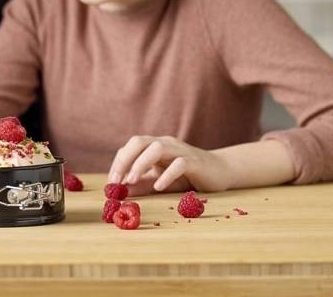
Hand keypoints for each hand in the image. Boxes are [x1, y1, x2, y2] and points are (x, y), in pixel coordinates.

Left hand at [107, 135, 232, 195]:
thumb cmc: (188, 176)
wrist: (221, 171)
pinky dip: (167, 174)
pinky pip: (179, 163)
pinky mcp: (195, 161)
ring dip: (140, 163)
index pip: (130, 147)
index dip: (118, 163)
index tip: (111, 183)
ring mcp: (180, 150)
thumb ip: (143, 185)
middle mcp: (166, 143)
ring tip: (131, 180)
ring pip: (157, 148)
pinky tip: (159, 187)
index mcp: (154, 146)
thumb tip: (122, 192)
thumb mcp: (161, 181)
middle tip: (116, 181)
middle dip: (124, 160)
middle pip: (139, 141)